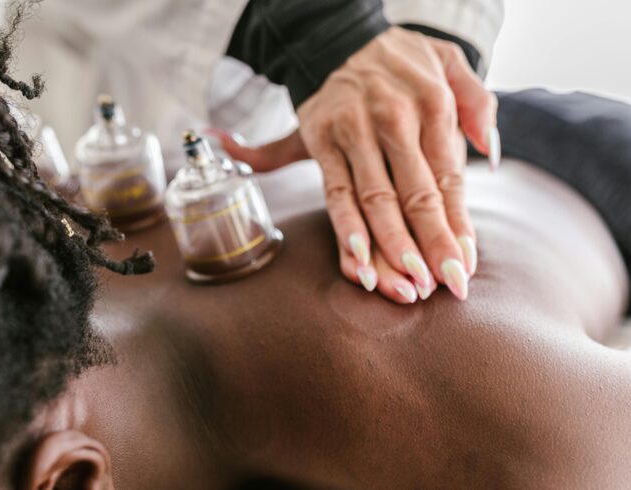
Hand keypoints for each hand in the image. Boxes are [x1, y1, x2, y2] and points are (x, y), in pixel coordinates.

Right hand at [215, 27, 498, 302]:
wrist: (341, 38)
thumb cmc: (405, 61)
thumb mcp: (451, 64)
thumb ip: (478, 104)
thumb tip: (489, 152)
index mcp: (432, 103)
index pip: (448, 177)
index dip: (456, 224)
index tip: (465, 263)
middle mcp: (393, 119)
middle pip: (413, 195)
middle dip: (429, 245)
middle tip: (443, 285)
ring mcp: (354, 132)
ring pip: (374, 200)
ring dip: (390, 247)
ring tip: (403, 287)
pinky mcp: (322, 142)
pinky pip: (335, 192)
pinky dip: (346, 229)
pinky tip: (359, 261)